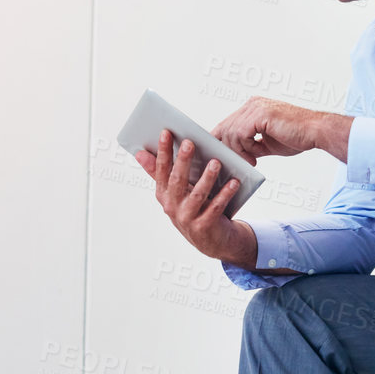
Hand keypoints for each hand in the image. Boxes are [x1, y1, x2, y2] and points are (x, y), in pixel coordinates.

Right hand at [134, 129, 252, 264]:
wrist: (212, 241)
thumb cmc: (194, 209)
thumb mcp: (176, 193)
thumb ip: (160, 173)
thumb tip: (140, 152)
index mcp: (164, 195)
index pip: (161, 170)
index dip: (163, 152)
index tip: (166, 132)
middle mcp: (172, 207)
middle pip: (177, 181)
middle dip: (182, 161)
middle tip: (189, 143)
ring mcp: (187, 218)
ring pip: (197, 195)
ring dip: (207, 178)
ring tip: (216, 162)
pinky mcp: (204, 227)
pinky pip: (216, 208)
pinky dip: (225, 194)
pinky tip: (234, 182)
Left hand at [211, 96, 318, 164]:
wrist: (316, 132)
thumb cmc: (297, 137)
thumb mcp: (267, 143)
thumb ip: (251, 144)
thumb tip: (238, 153)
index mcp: (254, 108)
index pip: (228, 123)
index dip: (222, 140)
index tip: (227, 156)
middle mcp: (252, 104)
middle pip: (225, 127)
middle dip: (231, 149)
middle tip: (245, 161)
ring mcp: (256, 107)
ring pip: (231, 132)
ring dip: (240, 150)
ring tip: (253, 159)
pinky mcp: (260, 114)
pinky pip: (240, 133)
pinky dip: (245, 147)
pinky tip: (257, 154)